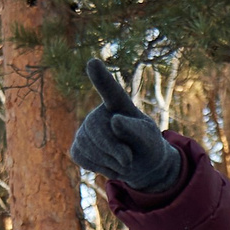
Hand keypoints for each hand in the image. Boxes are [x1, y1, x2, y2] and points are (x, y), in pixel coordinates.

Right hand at [71, 60, 182, 194]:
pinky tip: (109, 163)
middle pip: (96, 129)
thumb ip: (136, 132)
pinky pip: (82, 157)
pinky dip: (99, 167)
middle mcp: (99, 113)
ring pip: (88, 146)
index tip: (93, 63)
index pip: (110, 91)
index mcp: (120, 106)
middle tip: (129, 159)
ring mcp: (86, 129)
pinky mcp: (78, 145)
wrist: (141, 167)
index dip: (101, 78)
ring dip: (109, 161)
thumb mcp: (151, 141)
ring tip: (122, 161)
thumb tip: (114, 121)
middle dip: (114, 149)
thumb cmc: (148, 147)